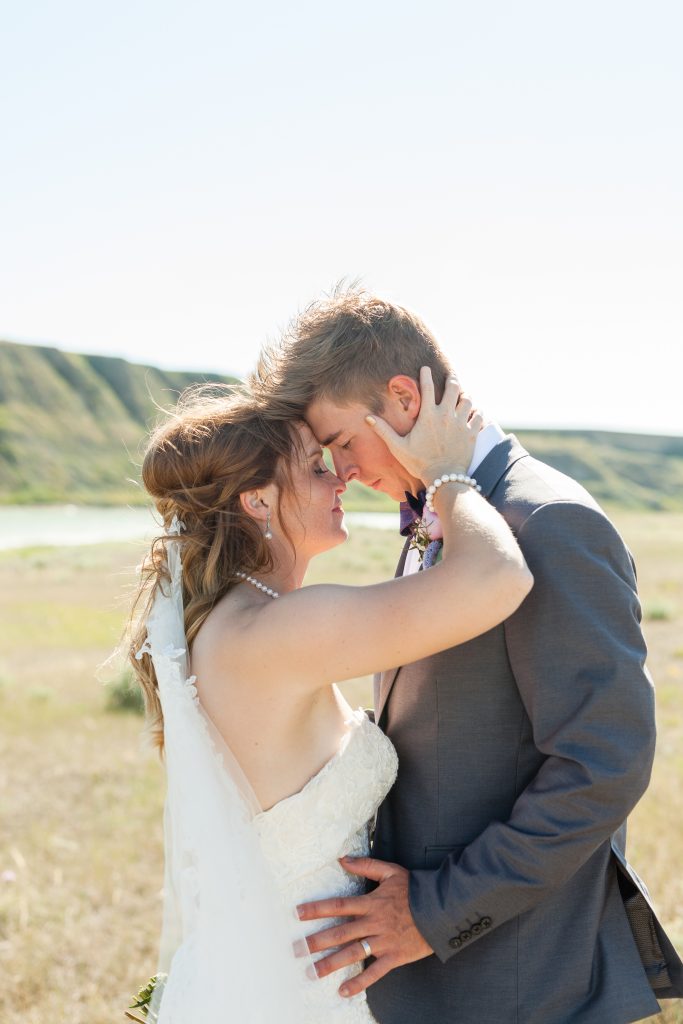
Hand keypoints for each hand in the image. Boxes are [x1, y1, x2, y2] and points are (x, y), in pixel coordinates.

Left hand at [297, 856, 432, 997]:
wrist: (442, 910)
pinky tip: (343, 991)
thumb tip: (342, 859)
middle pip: (340, 932)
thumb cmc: (415, 889)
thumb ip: (366, 865)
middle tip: (297, 949)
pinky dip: (359, 983)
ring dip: (331, 964)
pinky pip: (374, 972)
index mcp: (372, 902)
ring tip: (311, 972)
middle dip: (317, 941)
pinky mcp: (394, 957)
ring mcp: (384, 942)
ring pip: (352, 954)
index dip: (318, 909)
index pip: (339, 905)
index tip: (298, 914)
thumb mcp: (391, 871)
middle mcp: (374, 923)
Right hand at [366, 367, 482, 485]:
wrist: (443, 478)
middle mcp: (446, 415)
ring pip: (468, 400)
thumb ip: (383, 430)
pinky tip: (475, 412)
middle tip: (451, 376)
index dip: (426, 375)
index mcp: (428, 416)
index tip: (426, 367)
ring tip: (463, 394)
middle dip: (452, 379)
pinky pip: (479, 416)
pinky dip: (477, 412)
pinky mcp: (472, 433)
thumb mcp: (398, 447)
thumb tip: (367, 417)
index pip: (427, 388)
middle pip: (453, 388)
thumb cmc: (419, 463)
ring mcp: (461, 423)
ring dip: (465, 395)